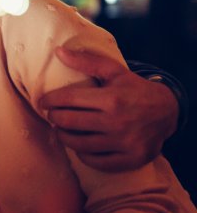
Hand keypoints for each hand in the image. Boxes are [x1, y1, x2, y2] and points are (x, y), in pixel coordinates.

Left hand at [38, 47, 177, 171]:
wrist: (169, 112)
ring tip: (61, 129)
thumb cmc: (135, 89)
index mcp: (112, 98)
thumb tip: (58, 51)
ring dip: (63, 136)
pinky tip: (79, 145)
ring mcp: (124, 143)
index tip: (43, 101)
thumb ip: (86, 61)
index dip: (50, 100)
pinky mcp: (130, 159)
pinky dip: (82, 154)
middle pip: (69, 122)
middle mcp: (117, 122)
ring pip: (78, 144)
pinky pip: (95, 161)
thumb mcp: (115, 72)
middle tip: (51, 114)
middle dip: (54, 117)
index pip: (68, 100)